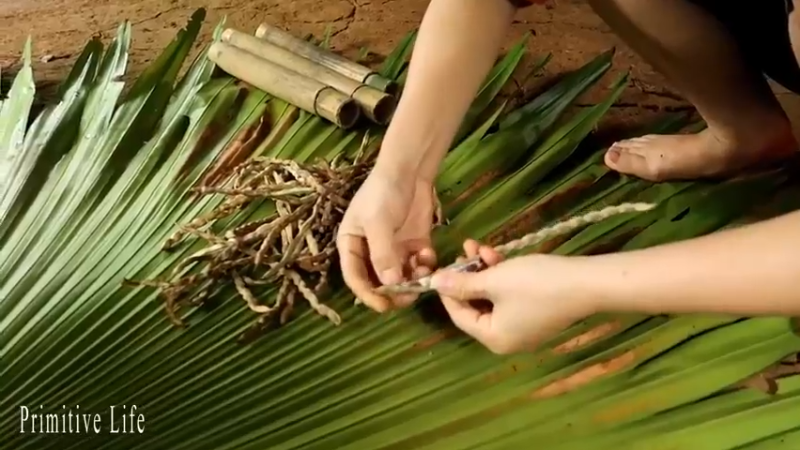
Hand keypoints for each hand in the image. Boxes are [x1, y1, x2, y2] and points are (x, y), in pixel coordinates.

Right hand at [337, 167, 437, 311]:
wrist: (410, 169)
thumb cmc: (383, 192)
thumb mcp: (378, 222)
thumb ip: (382, 254)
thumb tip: (390, 284)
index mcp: (351, 244)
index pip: (355, 277)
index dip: (367, 294)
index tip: (383, 306)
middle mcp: (371, 251)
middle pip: (379, 281)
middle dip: (393, 291)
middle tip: (409, 296)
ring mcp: (394, 248)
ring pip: (401, 276)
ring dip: (412, 279)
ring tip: (421, 273)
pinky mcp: (414, 244)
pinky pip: (418, 265)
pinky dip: (424, 266)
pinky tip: (428, 256)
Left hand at [430, 240, 595, 353]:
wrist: (586, 283)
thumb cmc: (535, 284)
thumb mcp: (494, 280)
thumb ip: (461, 283)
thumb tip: (433, 283)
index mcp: (493, 339)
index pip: (459, 316)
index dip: (448, 290)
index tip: (441, 268)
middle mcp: (507, 339)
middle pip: (475, 306)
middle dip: (468, 275)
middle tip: (462, 251)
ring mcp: (523, 328)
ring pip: (492, 297)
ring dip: (484, 271)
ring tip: (477, 245)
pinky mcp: (536, 313)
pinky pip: (509, 297)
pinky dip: (501, 277)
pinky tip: (497, 255)